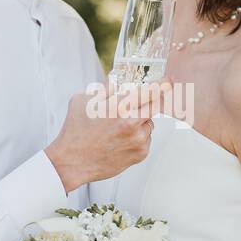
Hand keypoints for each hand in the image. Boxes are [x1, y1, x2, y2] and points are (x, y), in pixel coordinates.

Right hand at [45, 78, 169, 192]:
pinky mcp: (140, 154)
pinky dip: (138, 137)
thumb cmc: (75, 130)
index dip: (162, 83)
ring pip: (150, 123)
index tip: (168, 80)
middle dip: (153, 101)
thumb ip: (104, 88)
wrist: (72, 162)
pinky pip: (146, 139)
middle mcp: (132, 123)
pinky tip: (120, 140)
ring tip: (119, 127)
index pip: (150, 91)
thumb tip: (117, 78)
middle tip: (145, 101)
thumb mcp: (84, 101)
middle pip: (156, 106)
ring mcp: (138, 140)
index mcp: (119, 106)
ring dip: (141, 121)